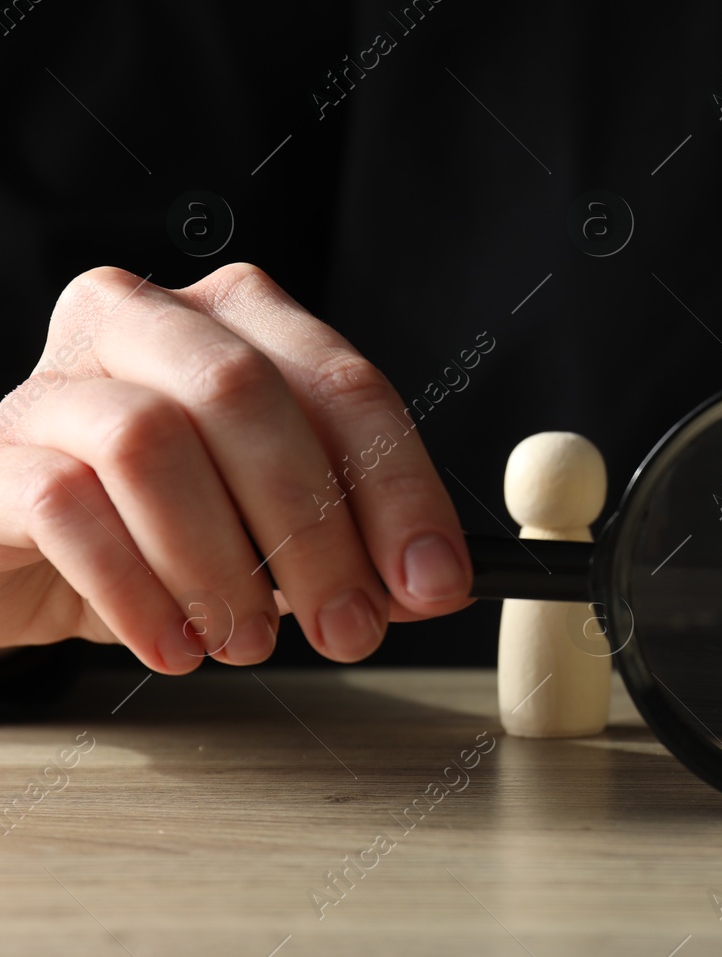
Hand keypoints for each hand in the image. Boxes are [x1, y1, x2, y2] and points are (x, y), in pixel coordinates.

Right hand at [0, 264, 474, 671]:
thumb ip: (353, 539)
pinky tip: (176, 645)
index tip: (435, 580)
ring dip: (221, 561)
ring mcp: (55, 382)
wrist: (14, 551)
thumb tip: (433, 581)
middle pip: (247, 395)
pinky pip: (65, 506)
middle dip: (314, 526)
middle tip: (349, 627)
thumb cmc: (156, 525)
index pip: (344, 384)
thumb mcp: (270, 526)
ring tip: (251, 641)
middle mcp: (144, 322)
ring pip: (150, 441)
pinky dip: (137, 591)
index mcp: (237, 319)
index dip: (401, 487)